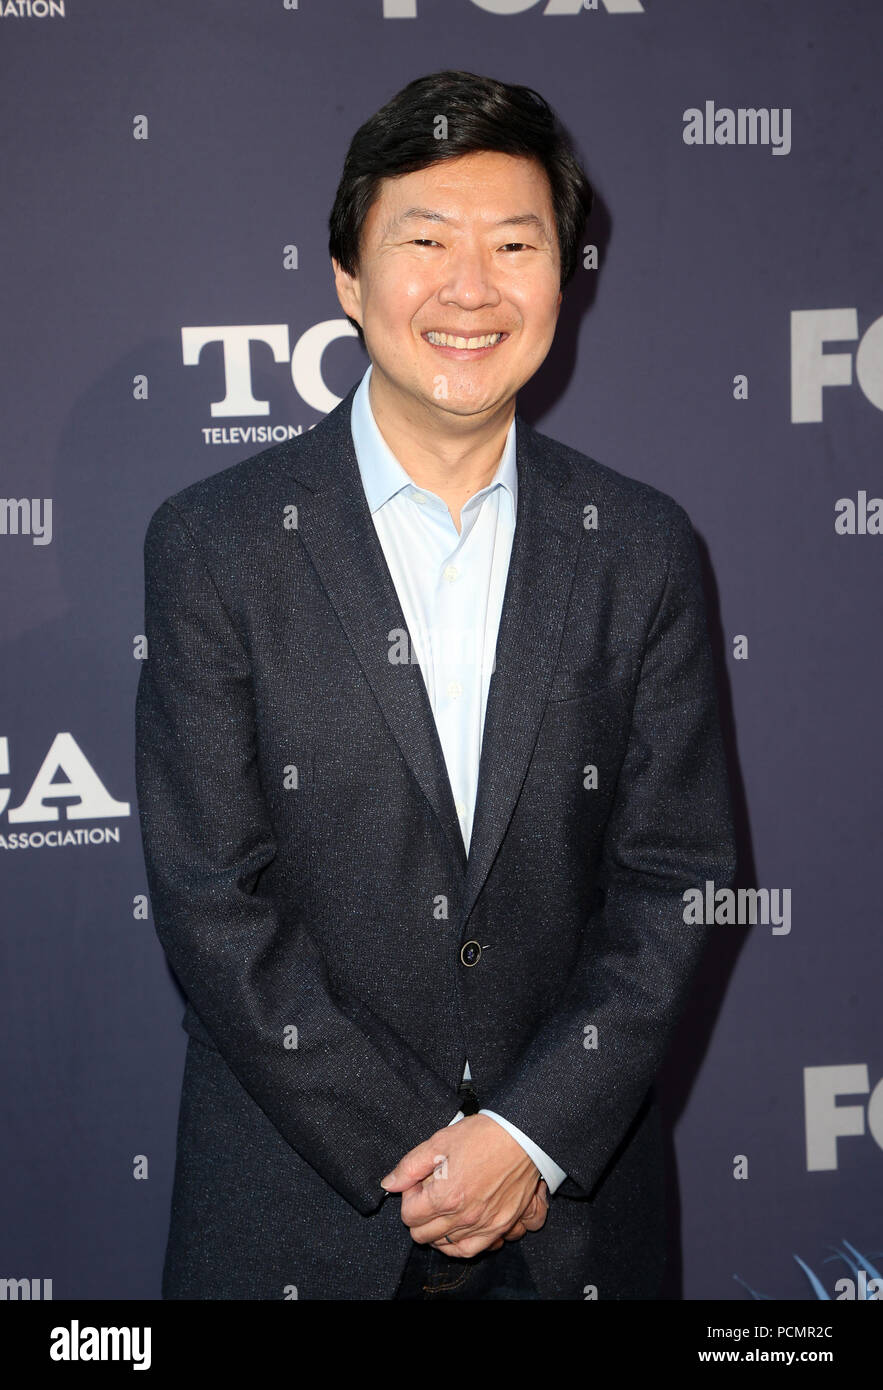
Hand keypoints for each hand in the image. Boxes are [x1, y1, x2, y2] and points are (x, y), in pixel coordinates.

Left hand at [380, 1113, 549, 1256]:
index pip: (408, 1216)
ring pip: (444, 1246)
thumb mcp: (439, 1142)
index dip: (408, 1197)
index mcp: (445, 1196)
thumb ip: (410, 1166)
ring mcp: (482, 1225)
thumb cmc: (482, 1135)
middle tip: (429, 1193)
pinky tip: (455, 1231)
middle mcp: (463, 1216)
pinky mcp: (499, 1227)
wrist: (522, 1137)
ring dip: (436, 1230)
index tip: (418, 1183)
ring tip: (442, 1208)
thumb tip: (389, 1184)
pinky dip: (457, 1245)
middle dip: (418, 1214)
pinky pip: (470, 1250)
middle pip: (422, 1235)